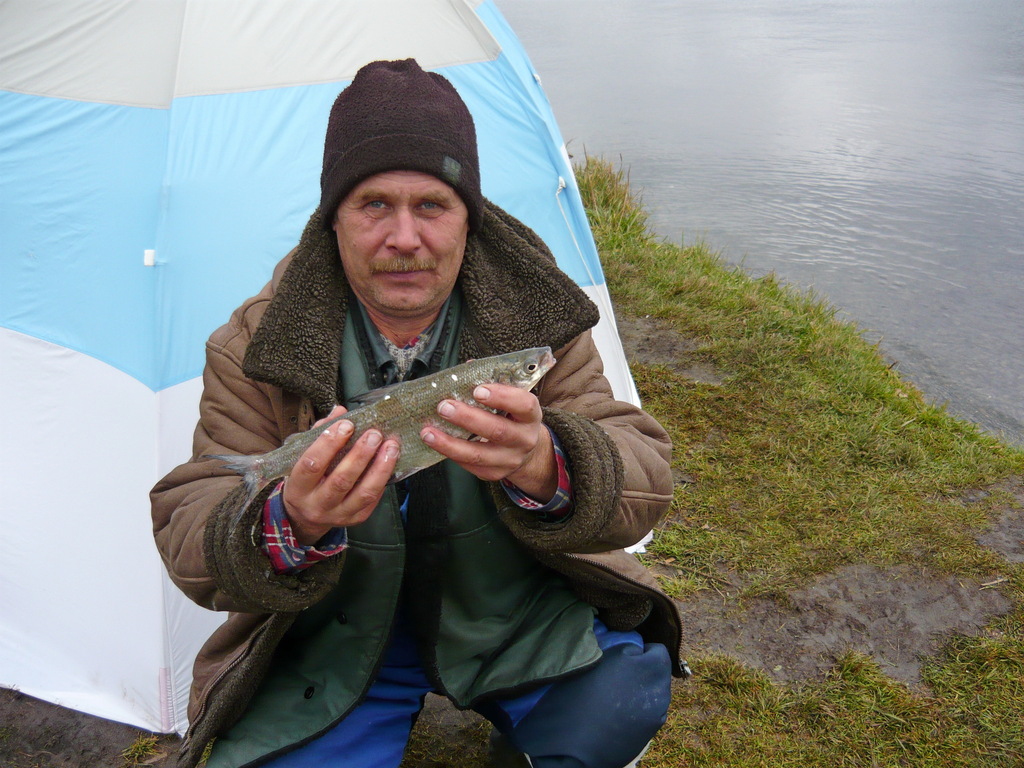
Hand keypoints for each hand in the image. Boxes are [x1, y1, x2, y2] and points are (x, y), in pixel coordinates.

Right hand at [283, 406, 399, 544]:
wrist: (306, 515)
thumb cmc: (306, 479)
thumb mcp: (303, 457)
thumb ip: (320, 433)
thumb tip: (341, 411)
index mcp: (298, 487)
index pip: (312, 464)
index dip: (330, 443)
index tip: (347, 424)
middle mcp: (317, 505)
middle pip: (341, 480)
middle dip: (361, 454)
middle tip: (374, 434)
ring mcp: (338, 515)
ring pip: (363, 493)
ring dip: (380, 468)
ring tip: (391, 446)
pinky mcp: (356, 519)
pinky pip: (373, 499)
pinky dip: (383, 479)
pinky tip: (389, 462)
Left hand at [420, 384, 557, 501]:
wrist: (523, 450)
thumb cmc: (510, 416)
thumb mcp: (510, 399)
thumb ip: (490, 384)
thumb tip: (464, 370)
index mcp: (530, 416)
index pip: (523, 405)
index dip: (502, 397)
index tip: (478, 390)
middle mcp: (524, 440)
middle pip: (498, 431)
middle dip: (468, 418)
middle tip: (444, 407)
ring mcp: (510, 460)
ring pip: (478, 454)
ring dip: (450, 443)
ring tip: (428, 432)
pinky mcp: (494, 473)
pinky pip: (470, 466)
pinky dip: (451, 454)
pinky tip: (436, 444)